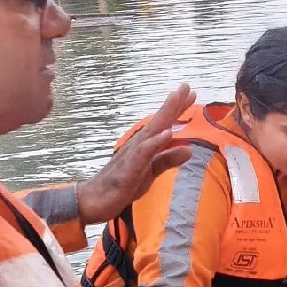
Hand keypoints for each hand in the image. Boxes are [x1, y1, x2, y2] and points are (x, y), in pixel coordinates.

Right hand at [76, 84, 197, 224]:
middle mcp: (138, 145)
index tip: (190, 92)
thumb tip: (189, 150)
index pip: (164, 124)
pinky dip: (154, 142)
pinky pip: (143, 153)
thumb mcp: (151, 172)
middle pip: (159, 122)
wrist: (95, 200)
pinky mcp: (129, 169)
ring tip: (176, 99)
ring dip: (164, 116)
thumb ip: (168, 159)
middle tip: (186, 86)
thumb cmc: (122, 184)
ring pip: (151, 132)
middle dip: (173, 104)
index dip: (177, 109)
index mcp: (145, 145)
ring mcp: (132, 155)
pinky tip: (166, 133)